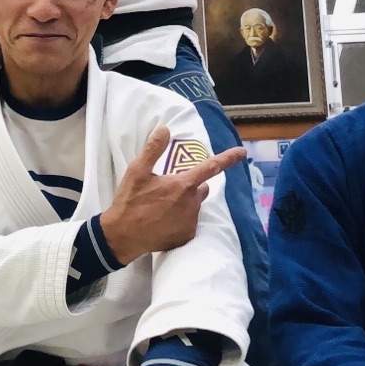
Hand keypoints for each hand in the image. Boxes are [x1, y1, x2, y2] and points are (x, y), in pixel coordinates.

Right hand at [98, 126, 245, 264]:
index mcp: (182, 185)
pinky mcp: (186, 236)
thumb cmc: (130, 202)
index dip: (228, 158)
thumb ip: (153, 149)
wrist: (123, 236)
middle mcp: (192, 203)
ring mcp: (190, 221)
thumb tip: (165, 129)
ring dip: (185, 204)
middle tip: (168, 190)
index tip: (242, 152)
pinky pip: (189, 223)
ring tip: (162, 208)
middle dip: (190, 187)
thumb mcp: (137, 171)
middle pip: (201, 188)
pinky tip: (163, 222)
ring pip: (195, 206)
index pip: (211, 167)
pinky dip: (180, 221)